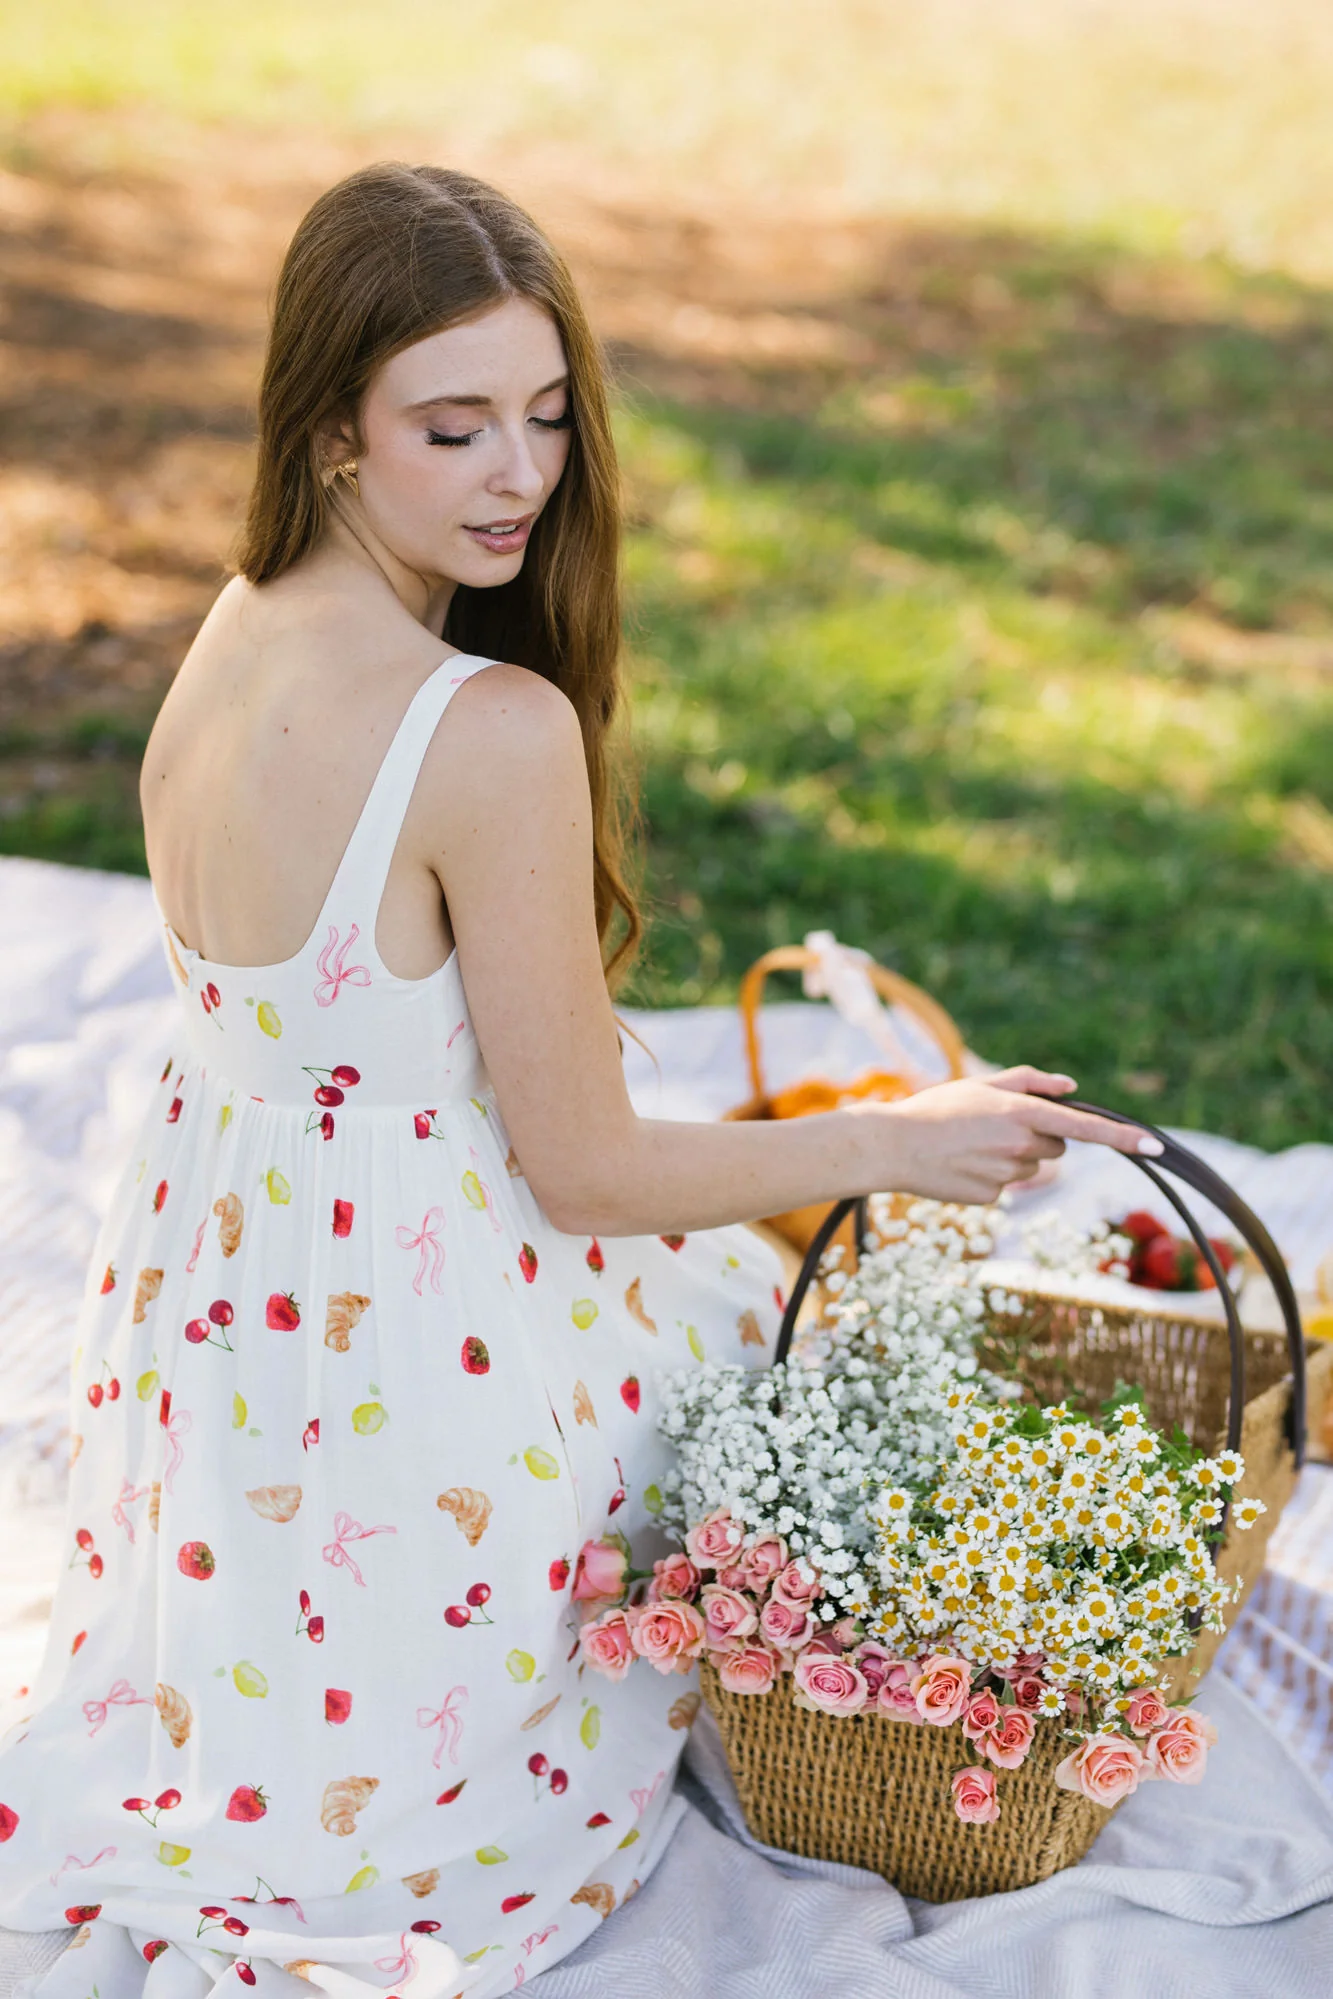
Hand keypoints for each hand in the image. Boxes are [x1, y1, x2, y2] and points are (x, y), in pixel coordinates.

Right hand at [848, 1065, 1160, 1205]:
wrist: (892, 1145)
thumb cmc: (936, 1108)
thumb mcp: (981, 1083)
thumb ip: (1029, 1080)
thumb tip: (1072, 1088)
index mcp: (1022, 1113)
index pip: (1085, 1127)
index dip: (1124, 1137)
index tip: (1156, 1147)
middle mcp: (1021, 1145)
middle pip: (1056, 1147)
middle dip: (1038, 1138)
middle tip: (996, 1128)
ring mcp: (1007, 1175)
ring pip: (1030, 1168)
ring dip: (1011, 1157)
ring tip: (970, 1146)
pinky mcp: (992, 1198)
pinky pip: (1005, 1188)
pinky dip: (989, 1178)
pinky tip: (962, 1167)